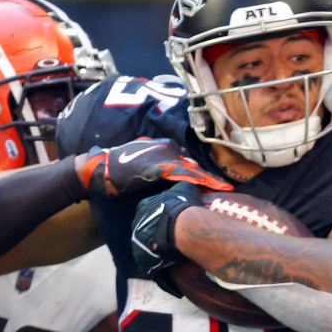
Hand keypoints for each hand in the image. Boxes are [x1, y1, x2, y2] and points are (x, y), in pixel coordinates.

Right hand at [78, 138, 231, 196]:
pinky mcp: (160, 168)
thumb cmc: (119, 165)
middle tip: (228, 183)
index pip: (189, 156)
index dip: (204, 167)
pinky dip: (199, 179)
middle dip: (211, 172)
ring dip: (209, 178)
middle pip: (195, 162)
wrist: (103, 168)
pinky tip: (212, 185)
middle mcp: (169, 148)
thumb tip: (168, 171)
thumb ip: (157, 162)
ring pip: (193, 168)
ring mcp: (165, 157)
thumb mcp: (141, 159)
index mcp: (166, 145)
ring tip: (226, 186)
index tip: (218, 175)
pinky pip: (184, 174)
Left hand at [130, 181, 203, 293]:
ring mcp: (137, 241)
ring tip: (169, 256)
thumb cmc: (184, 205)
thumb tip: (185, 185)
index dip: (161, 218)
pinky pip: (149, 263)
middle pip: (146, 231)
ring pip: (146, 247)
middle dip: (156, 235)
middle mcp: (136, 224)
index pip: (149, 212)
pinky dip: (157, 267)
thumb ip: (181, 187)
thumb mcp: (184, 188)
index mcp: (144, 206)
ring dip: (155, 251)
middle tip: (170, 241)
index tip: (170, 222)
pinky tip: (167, 269)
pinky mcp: (142, 257)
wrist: (182, 225)